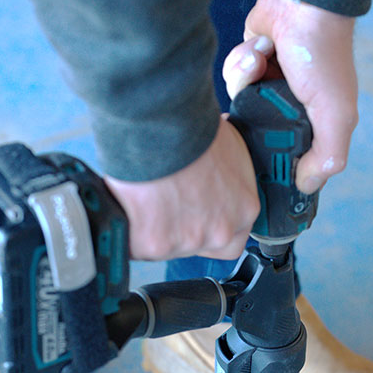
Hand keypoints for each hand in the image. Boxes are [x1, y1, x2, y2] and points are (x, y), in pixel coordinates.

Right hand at [106, 117, 259, 261]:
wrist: (156, 127)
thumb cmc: (189, 128)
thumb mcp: (225, 145)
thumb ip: (226, 171)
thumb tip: (215, 164)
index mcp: (244, 208)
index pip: (233, 235)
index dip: (211, 224)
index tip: (197, 213)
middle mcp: (220, 231)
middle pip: (199, 244)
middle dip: (182, 228)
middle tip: (165, 202)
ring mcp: (188, 242)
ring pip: (167, 246)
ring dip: (155, 228)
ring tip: (144, 196)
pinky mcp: (154, 246)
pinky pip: (139, 246)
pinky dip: (131, 230)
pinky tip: (128, 205)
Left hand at [222, 0, 358, 193]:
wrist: (300, 4)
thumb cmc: (323, 57)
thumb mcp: (336, 113)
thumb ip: (328, 154)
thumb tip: (307, 186)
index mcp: (317, 126)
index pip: (293, 161)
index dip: (276, 165)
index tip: (259, 167)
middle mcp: (292, 112)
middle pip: (258, 136)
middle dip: (255, 118)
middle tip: (260, 102)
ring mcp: (270, 90)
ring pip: (242, 107)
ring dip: (246, 81)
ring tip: (261, 61)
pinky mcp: (252, 69)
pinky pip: (234, 80)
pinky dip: (242, 64)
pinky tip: (259, 49)